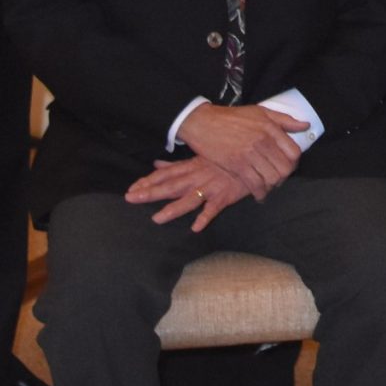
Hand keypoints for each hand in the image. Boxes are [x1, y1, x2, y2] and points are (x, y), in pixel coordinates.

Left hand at [126, 158, 252, 231]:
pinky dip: (205, 217)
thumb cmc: (226, 158)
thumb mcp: (200, 157)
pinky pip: (214, 208)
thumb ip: (176, 165)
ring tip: (157, 219)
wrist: (254, 158)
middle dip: (151, 192)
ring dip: (173, 209)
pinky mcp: (225, 196)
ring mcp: (211, 187)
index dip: (148, 181)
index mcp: (191, 166)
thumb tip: (156, 165)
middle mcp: (198, 176)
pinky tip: (196, 227)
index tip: (132, 189)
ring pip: (189, 199)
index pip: (166, 174)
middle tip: (132, 199)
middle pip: (171, 186)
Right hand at [175, 103, 308, 195]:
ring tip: (268, 187)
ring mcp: (250, 154)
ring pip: (272, 178)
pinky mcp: (236, 164)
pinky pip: (254, 183)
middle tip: (278, 180)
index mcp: (271, 128)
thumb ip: (284, 120)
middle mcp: (263, 141)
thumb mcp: (260, 112)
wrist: (203, 123)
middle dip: (284, 177)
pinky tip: (259, 194)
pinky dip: (259, 192)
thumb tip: (306, 125)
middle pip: (285, 168)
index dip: (294, 163)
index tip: (288, 166)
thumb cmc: (232, 117)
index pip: (294, 152)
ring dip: (272, 186)